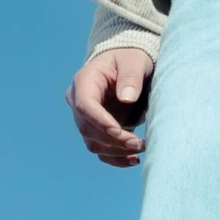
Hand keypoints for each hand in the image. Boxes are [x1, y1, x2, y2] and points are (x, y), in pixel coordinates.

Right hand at [66, 48, 154, 167]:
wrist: (127, 65)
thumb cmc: (130, 59)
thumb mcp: (134, 61)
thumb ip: (131, 77)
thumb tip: (126, 99)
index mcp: (84, 81)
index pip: (85, 106)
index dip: (100, 122)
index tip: (121, 132)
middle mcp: (78, 101)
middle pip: (88, 129)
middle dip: (113, 140)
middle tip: (139, 143)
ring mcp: (85, 118)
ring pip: (93, 143)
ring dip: (116, 151)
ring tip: (141, 148)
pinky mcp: (95, 130)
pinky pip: (101, 149)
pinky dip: (115, 158)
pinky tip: (133, 160)